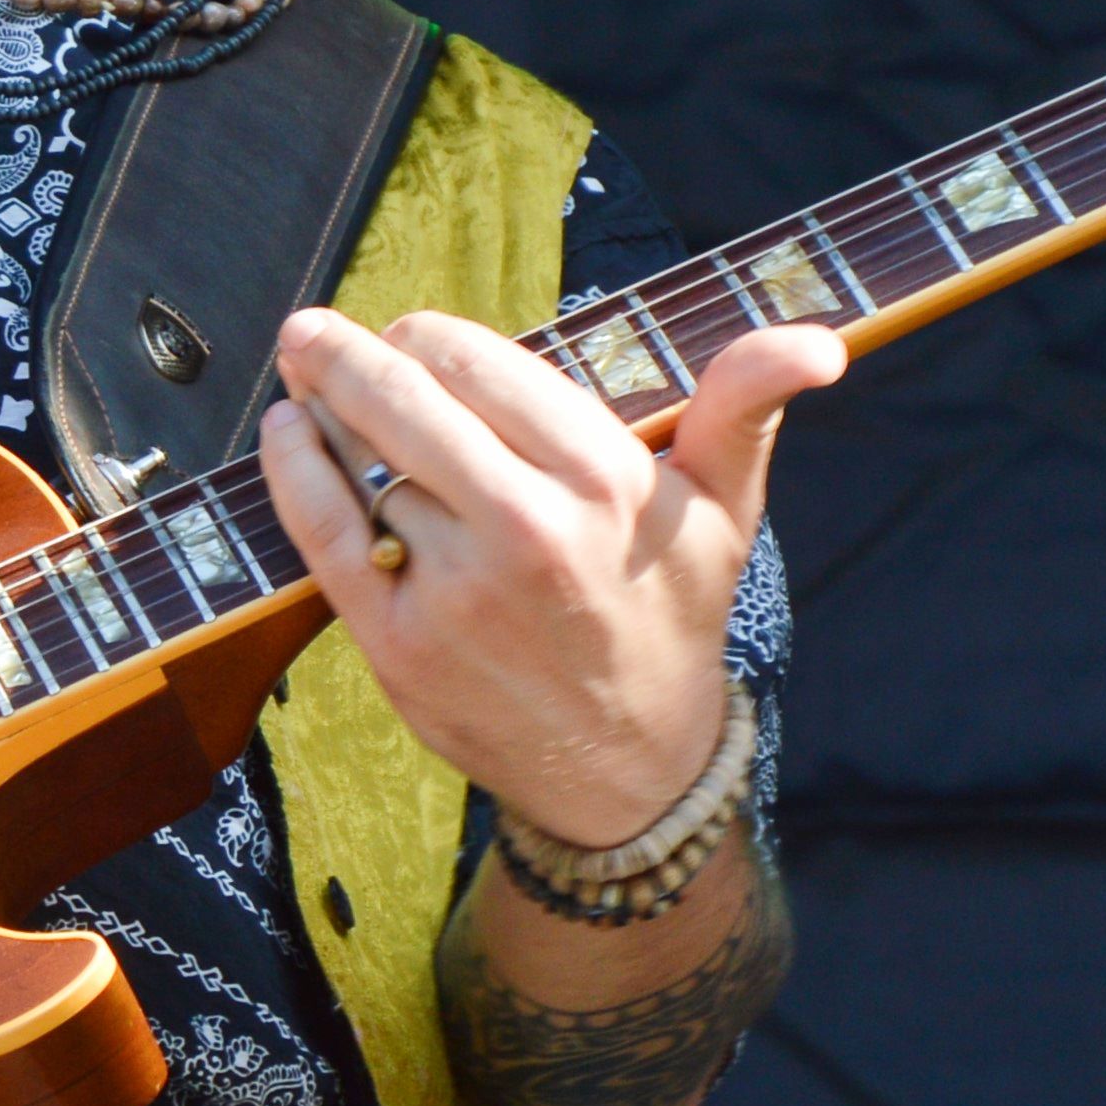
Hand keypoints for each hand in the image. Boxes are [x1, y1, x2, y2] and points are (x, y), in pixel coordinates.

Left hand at [255, 305, 842, 846]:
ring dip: (323, 413)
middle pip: (406, 398)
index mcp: (604, 480)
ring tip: (304, 381)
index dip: (431, 336)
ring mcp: (459, 590)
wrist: (631, 772)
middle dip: (350, 352)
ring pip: (363, 463)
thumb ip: (747, 405)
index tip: (415, 335)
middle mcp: (528, 530)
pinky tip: (287, 431)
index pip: (480, 362)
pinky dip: (294, 471)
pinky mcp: (401, 646)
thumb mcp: (724, 510)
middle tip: (317, 332)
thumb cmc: (669, 617)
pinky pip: (323, 534)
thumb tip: (818, 342)